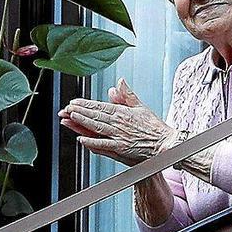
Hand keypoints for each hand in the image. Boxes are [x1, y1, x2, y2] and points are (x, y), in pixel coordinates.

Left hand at [58, 78, 177, 165]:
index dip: (86, 104)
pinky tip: (81, 139)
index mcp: (124, 112)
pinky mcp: (121, 148)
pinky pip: (104, 145)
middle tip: (66, 109)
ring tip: (69, 118)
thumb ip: (127, 95)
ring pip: (97, 127)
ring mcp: (120, 136)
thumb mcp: (141, 107)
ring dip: (82, 122)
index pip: (101, 106)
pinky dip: (92, 142)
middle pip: (96, 115)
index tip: (74, 102)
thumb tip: (118, 83)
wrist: (165, 143)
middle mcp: (120, 123)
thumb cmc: (154, 128)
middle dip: (79, 112)